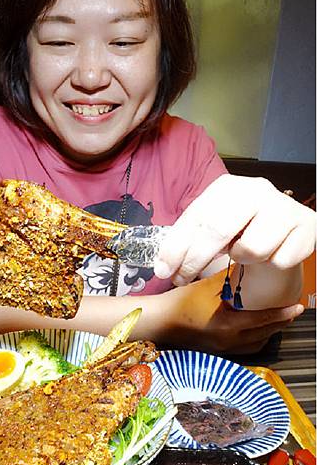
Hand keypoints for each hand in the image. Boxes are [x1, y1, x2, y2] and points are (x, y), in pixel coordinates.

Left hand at [154, 174, 315, 284]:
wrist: (279, 229)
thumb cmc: (238, 229)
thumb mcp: (208, 228)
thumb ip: (183, 244)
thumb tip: (163, 268)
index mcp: (228, 187)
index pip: (197, 219)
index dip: (176, 248)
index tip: (163, 271)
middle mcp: (257, 190)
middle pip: (218, 230)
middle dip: (195, 260)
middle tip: (183, 278)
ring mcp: (284, 207)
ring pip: (252, 249)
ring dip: (241, 259)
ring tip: (241, 251)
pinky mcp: (307, 227)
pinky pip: (280, 259)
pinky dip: (271, 263)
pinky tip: (269, 253)